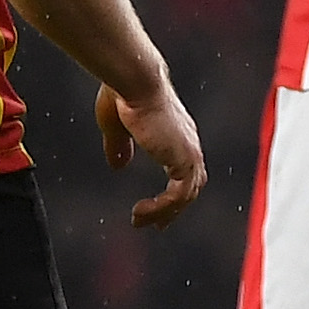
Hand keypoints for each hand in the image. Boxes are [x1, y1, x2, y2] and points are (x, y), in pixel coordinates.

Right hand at [97, 77, 210, 229]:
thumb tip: (118, 166)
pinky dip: (161, 209)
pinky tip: (140, 213)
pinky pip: (177, 197)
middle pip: (191, 186)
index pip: (185, 169)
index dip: (175, 190)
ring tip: (138, 221)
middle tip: (157, 226)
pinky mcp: (184, 162)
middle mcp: (188, 144)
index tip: (159, 207)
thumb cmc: (122, 95)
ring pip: (185, 196)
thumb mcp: (117, 127)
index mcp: (176, 133)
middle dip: (174, 209)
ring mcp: (189, 153)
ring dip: (163, 213)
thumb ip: (119, 147)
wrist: (135, 82)